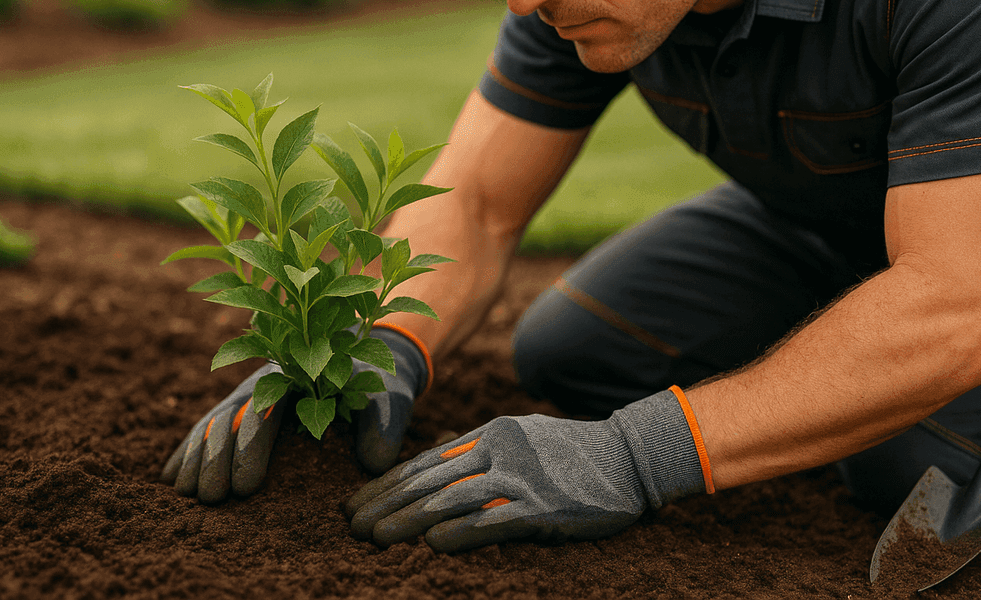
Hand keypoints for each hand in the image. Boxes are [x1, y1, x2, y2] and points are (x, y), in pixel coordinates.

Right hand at [161, 326, 429, 502]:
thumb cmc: (379, 379)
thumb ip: (383, 423)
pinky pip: (208, 428)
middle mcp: (266, 381)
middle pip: (229, 417)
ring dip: (195, 457)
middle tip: (210, 500)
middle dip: (214, 458)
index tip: (246, 488)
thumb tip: (374, 461)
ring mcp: (251, 392)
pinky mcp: (244, 407)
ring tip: (184, 495)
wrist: (373, 351)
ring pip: (212, 422)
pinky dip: (188, 450)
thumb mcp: (389, 394)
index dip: (250, 447)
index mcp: (298, 375)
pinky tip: (170, 478)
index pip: (265, 409)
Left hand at [345, 387, 709, 551]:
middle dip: (385, 504)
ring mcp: (520, 476)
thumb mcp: (523, 437)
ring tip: (375, 540)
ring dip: (408, 521)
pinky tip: (431, 546)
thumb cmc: (574, 454)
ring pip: (451, 498)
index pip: (427, 460)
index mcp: (491, 433)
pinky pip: (492, 519)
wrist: (630, 457)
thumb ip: (483, 444)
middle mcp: (499, 449)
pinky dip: (459, 533)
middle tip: (350, 526)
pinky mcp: (542, 505)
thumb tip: (442, 446)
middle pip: (429, 479)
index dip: (387, 484)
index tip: (356, 503)